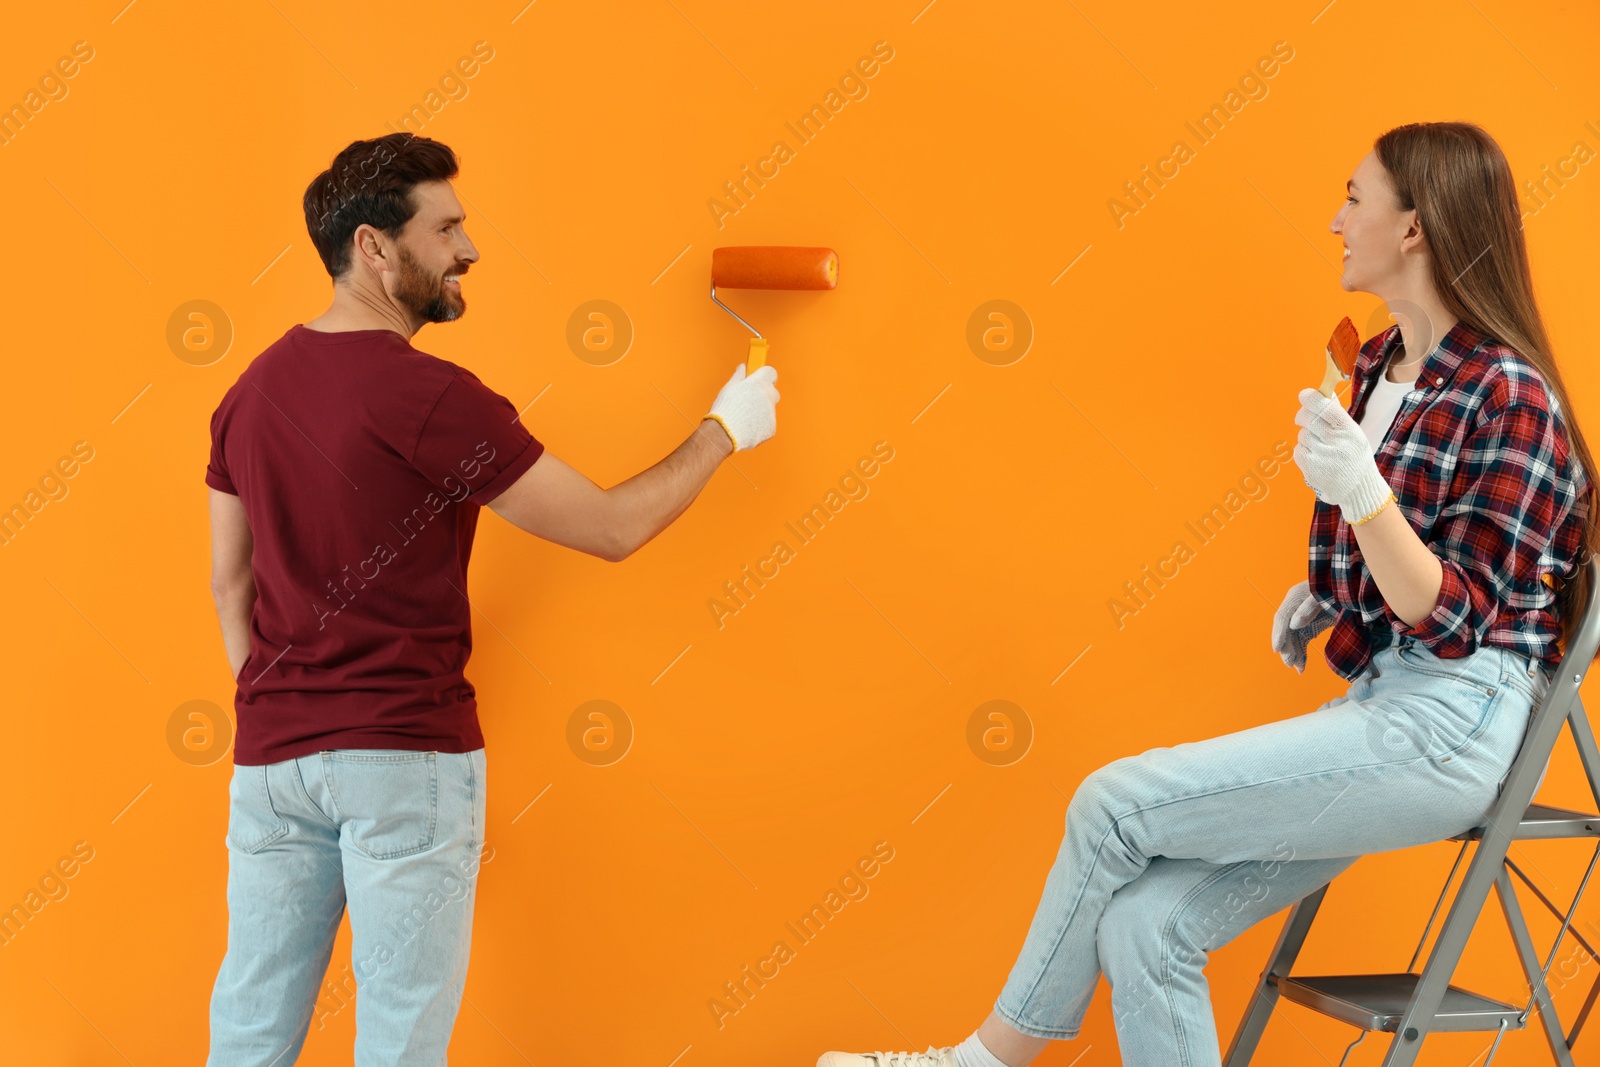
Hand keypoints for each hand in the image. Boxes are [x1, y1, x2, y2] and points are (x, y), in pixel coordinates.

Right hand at [705, 363, 779, 451]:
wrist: (724, 434)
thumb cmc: (724, 410)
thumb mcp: (728, 388)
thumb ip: (739, 375)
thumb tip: (743, 367)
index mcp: (759, 383)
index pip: (770, 372)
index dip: (763, 375)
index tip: (757, 378)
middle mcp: (769, 396)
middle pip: (772, 391)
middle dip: (763, 394)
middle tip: (748, 400)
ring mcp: (772, 413)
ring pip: (769, 409)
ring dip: (760, 411)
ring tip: (742, 417)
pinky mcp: (772, 428)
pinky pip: (768, 424)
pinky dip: (759, 425)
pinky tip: (745, 427)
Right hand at [1271, 579, 1334, 672]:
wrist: (1357, 590)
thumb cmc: (1340, 590)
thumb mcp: (1326, 596)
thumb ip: (1310, 607)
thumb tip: (1294, 624)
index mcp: (1296, 596)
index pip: (1282, 617)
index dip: (1278, 633)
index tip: (1277, 649)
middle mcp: (1295, 606)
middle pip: (1286, 629)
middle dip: (1287, 647)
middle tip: (1290, 663)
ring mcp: (1302, 616)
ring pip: (1292, 637)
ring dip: (1294, 653)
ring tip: (1298, 668)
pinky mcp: (1310, 624)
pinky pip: (1301, 640)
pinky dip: (1301, 652)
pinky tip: (1302, 664)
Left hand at [1292, 387, 1393, 522]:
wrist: (1358, 489)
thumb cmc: (1354, 456)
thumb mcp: (1353, 433)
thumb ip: (1337, 414)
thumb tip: (1325, 392)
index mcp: (1349, 430)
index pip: (1326, 407)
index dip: (1311, 398)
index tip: (1304, 395)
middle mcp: (1336, 442)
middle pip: (1308, 418)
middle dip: (1303, 415)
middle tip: (1303, 418)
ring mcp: (1322, 456)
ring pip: (1302, 435)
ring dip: (1306, 437)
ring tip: (1319, 446)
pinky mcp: (1311, 468)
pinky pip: (1298, 450)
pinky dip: (1303, 451)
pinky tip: (1315, 457)